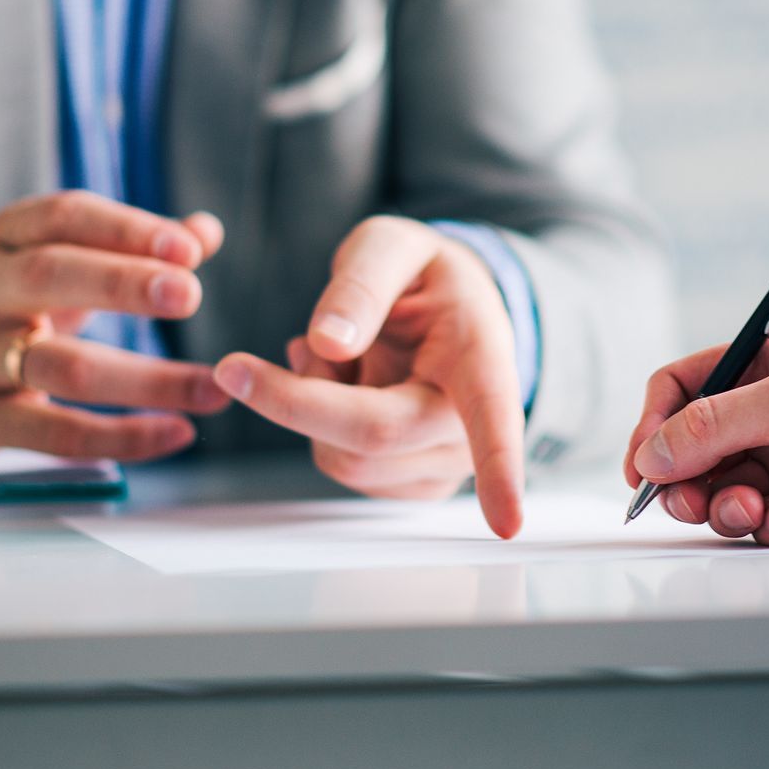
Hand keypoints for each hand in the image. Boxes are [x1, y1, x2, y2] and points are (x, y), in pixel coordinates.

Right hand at [0, 192, 232, 462]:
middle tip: (190, 295)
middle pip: (48, 275)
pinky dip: (122, 437)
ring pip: (60, 366)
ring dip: (147, 380)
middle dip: (121, 283)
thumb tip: (206, 231)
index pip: (63, 217)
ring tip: (214, 388)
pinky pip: (55, 433)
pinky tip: (177, 432)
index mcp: (5, 239)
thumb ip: (129, 246)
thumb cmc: (6, 304)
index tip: (189, 248)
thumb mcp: (51, 260)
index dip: (126, 229)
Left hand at [211, 216, 526, 537]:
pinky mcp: (414, 484)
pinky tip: (345, 387)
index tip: (508, 523)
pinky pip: (342, 470)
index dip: (500, 471)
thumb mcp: (393, 246)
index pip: (492, 417)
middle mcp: (473, 422)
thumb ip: (361, 283)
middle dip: (294, 397)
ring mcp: (447, 463)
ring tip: (335, 356)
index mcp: (482, 356)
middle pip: (373, 435)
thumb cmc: (424, 279)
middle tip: (259, 357)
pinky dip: (321, 428)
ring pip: (345, 459)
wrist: (445, 311)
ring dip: (312, 405)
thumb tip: (328, 344)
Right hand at [623, 329, 768, 545]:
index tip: (645, 465)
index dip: (654, 425)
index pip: (681, 389)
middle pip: (691, 452)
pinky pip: (760, 524)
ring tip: (756, 510)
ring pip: (721, 493)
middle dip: (686, 480)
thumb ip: (718, 425)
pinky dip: (765, 527)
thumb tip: (652, 454)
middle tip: (694, 502)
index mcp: (763, 365)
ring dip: (727, 507)